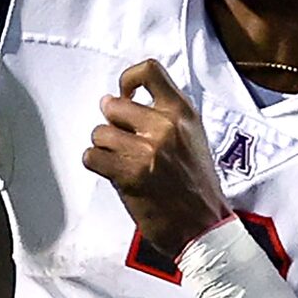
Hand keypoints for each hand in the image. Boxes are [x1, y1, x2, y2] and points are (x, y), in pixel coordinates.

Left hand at [83, 59, 230, 256]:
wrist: (204, 227)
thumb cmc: (197, 186)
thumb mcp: (193, 137)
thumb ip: (164, 114)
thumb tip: (122, 99)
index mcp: (182, 113)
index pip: (149, 71)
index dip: (127, 79)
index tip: (124, 95)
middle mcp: (165, 126)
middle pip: (112, 105)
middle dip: (112, 125)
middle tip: (124, 143)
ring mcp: (147, 150)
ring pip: (100, 133)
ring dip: (105, 149)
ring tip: (124, 163)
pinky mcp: (129, 173)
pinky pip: (92, 156)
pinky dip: (98, 165)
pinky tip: (115, 174)